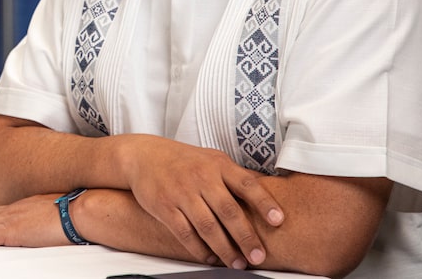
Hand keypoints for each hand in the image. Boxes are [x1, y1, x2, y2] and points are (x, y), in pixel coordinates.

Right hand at [118, 135, 282, 269]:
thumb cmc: (184, 160)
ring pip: (208, 227)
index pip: (246, 183)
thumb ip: (235, 175)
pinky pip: (185, 233)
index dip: (264, 202)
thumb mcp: (211, 158)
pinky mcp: (164, 207)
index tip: (278, 221)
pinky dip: (200, 249)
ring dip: (225, 249)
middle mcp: (201, 177)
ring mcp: (182, 192)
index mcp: (217, 164)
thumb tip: (269, 192)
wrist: (143, 156)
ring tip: (237, 264)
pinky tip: (210, 257)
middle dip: (246, 237)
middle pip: (229, 211)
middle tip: (258, 256)